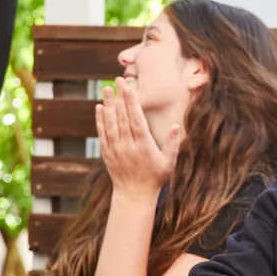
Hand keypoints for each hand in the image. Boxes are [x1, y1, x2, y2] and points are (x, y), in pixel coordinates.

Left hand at [96, 77, 181, 196]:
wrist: (134, 195)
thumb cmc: (155, 178)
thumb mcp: (169, 162)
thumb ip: (173, 143)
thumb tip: (177, 125)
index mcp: (144, 146)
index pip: (136, 119)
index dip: (131, 101)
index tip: (128, 87)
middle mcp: (128, 146)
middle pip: (122, 117)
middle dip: (120, 97)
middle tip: (117, 80)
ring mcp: (116, 149)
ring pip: (110, 123)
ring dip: (108, 104)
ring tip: (107, 89)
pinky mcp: (107, 153)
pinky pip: (102, 133)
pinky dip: (100, 120)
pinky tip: (100, 107)